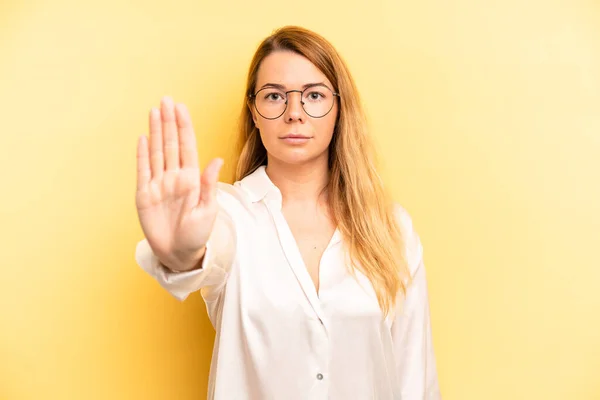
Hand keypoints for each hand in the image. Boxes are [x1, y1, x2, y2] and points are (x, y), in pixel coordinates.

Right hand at [135, 96, 222, 270]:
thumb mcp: (208, 210)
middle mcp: (175, 177)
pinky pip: (143, 170)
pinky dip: (142, 154)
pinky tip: (144, 137)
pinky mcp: (145, 195)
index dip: (183, 126)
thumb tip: (216, 159)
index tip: (180, 107)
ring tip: (154, 111)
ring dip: (156, 131)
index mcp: (191, 179)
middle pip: (170, 143)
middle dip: (168, 121)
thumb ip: (209, 184)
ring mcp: (159, 184)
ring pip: (157, 151)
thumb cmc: (198, 235)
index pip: (187, 146)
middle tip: (166, 100)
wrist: (180, 254)